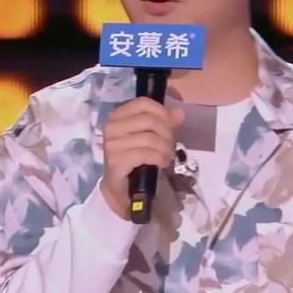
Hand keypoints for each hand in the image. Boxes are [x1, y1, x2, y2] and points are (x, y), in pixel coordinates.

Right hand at [99, 98, 186, 218]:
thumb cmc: (135, 161)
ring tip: (168, 156)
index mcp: (118, 116)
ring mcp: (113, 144)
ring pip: (150, 138)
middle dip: (167, 134)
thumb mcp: (150, 138)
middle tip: (171, 146)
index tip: (172, 127)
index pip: (143, 103)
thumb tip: (180, 113)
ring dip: (165, 148)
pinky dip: (159, 158)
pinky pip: (146, 154)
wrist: (121, 189)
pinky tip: (162, 163)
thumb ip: (164, 124)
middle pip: (149, 120)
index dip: (162, 113)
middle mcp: (112, 127)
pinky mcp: (117, 161)